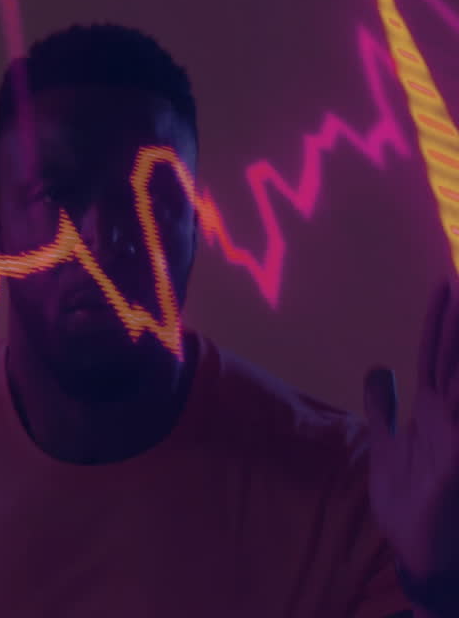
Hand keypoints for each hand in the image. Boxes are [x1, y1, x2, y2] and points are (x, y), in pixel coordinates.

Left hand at [364, 279, 458, 590]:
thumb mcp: (384, 442)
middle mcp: (448, 415)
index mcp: (431, 408)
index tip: (443, 283)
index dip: (438, 319)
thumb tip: (379, 368)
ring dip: (458, 348)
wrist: (419, 552)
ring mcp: (453, 435)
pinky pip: (456, 416)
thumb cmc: (408, 499)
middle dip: (456, 320)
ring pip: (458, 378)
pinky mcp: (453, 460)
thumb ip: (382, 406)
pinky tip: (450, 379)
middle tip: (456, 278)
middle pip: (451, 356)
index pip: (436, 352)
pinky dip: (454, 393)